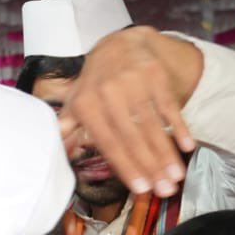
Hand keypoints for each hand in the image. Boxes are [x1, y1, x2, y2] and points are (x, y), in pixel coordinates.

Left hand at [57, 26, 197, 199]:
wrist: (117, 44)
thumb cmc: (94, 84)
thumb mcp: (76, 103)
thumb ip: (66, 128)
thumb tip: (48, 152)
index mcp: (87, 106)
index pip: (109, 143)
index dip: (126, 168)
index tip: (140, 190)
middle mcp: (109, 94)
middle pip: (133, 138)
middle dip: (150, 167)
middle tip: (164, 191)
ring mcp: (133, 82)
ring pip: (153, 125)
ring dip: (166, 154)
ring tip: (176, 177)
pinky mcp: (154, 74)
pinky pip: (169, 105)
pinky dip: (179, 126)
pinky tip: (187, 147)